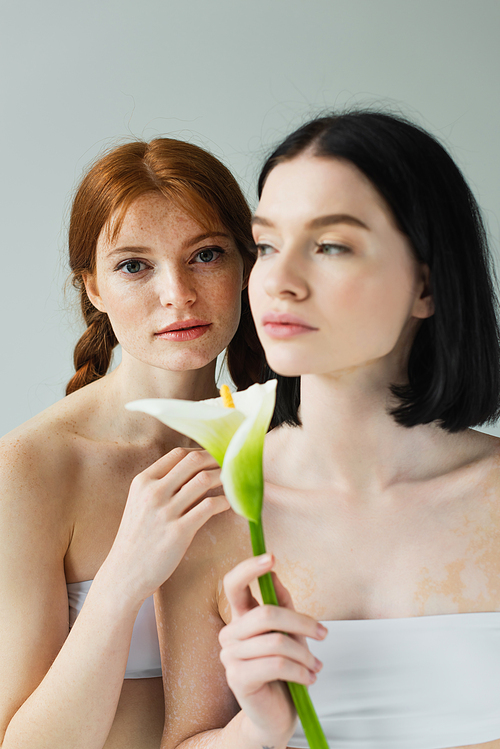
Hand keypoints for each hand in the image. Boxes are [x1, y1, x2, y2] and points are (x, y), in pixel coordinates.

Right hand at [103, 447, 228, 604]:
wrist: (125, 573)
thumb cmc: (137, 538)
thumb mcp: (140, 504)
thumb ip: (161, 485)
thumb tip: (193, 470)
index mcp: (143, 481)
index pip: (179, 454)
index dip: (202, 452)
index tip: (217, 457)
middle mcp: (153, 492)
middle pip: (193, 461)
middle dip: (217, 459)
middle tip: (232, 466)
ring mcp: (165, 512)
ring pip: (204, 480)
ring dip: (225, 478)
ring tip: (235, 482)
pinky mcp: (178, 532)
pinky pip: (209, 506)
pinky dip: (224, 501)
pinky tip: (229, 504)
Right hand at [219, 554, 326, 745]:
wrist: (276, 716)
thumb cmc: (283, 671)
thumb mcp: (289, 634)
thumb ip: (281, 605)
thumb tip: (274, 575)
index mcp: (240, 618)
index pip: (233, 584)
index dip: (250, 568)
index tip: (271, 557)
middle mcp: (230, 633)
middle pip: (265, 613)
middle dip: (302, 622)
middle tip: (323, 634)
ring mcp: (230, 656)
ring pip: (276, 641)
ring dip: (305, 654)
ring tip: (316, 665)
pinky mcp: (237, 678)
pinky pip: (276, 665)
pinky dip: (300, 670)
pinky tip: (309, 678)